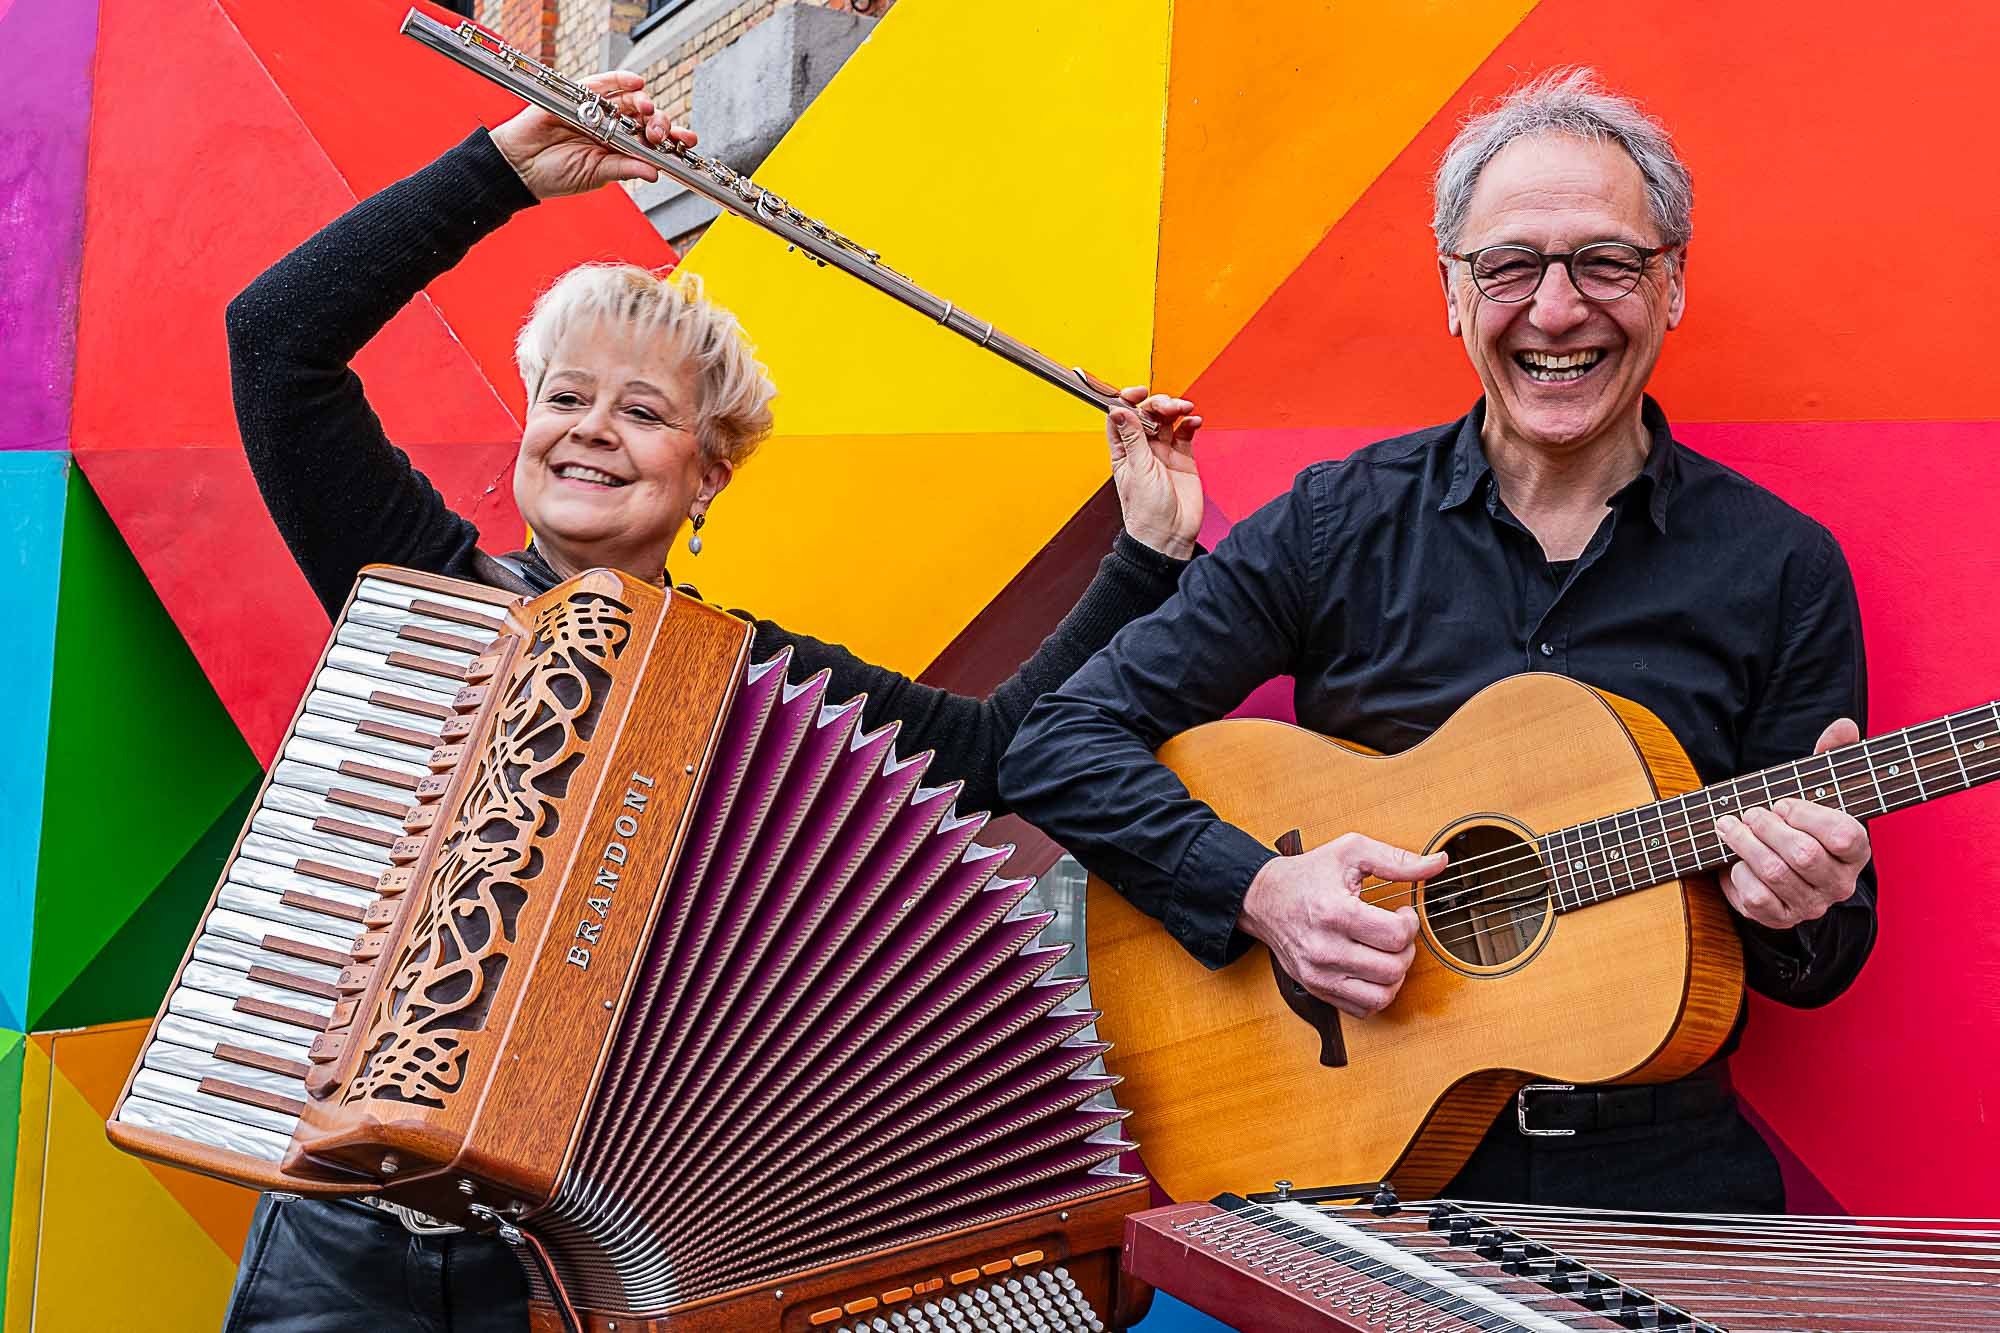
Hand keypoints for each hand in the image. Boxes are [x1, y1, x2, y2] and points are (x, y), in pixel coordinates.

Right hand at [489, 72, 696, 199]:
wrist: (520, 167)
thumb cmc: (555, 174)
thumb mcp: (596, 175)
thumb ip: (624, 169)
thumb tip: (654, 171)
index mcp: (620, 148)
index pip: (652, 141)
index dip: (672, 139)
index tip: (688, 141)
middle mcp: (612, 127)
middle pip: (645, 119)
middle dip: (659, 123)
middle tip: (660, 134)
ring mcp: (596, 110)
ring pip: (629, 100)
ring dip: (644, 103)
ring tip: (648, 111)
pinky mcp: (578, 96)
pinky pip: (603, 83)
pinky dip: (620, 80)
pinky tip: (636, 83)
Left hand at [1108, 385, 1201, 559]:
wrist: (1170, 536)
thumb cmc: (1147, 513)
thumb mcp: (1137, 469)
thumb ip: (1132, 438)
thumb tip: (1118, 410)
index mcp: (1123, 451)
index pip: (1121, 416)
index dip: (1127, 400)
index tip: (1138, 392)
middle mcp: (1142, 449)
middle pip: (1147, 413)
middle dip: (1158, 404)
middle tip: (1169, 406)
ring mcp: (1163, 452)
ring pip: (1167, 420)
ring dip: (1176, 409)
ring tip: (1184, 409)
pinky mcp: (1182, 458)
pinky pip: (1185, 433)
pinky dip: (1190, 423)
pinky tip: (1194, 421)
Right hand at [1237, 833, 1446, 1017]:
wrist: (1262, 899)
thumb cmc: (1308, 874)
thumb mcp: (1351, 853)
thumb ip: (1397, 859)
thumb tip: (1439, 863)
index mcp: (1334, 913)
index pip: (1395, 936)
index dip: (1411, 923)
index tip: (1402, 912)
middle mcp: (1325, 949)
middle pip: (1393, 968)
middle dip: (1406, 949)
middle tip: (1395, 932)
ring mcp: (1319, 975)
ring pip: (1382, 996)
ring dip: (1396, 975)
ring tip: (1387, 953)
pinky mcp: (1317, 990)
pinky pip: (1363, 1008)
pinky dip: (1377, 992)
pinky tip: (1373, 969)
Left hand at [1715, 718, 1871, 928]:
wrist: (1783, 867)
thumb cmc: (1800, 821)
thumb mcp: (1817, 788)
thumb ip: (1831, 756)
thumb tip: (1844, 724)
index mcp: (1856, 849)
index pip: (1843, 835)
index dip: (1807, 815)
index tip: (1783, 802)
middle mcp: (1840, 883)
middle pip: (1803, 855)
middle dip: (1767, 828)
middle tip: (1749, 812)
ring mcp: (1811, 904)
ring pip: (1775, 874)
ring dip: (1744, 844)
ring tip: (1728, 825)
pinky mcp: (1780, 918)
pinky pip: (1755, 897)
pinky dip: (1738, 874)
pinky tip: (1735, 861)